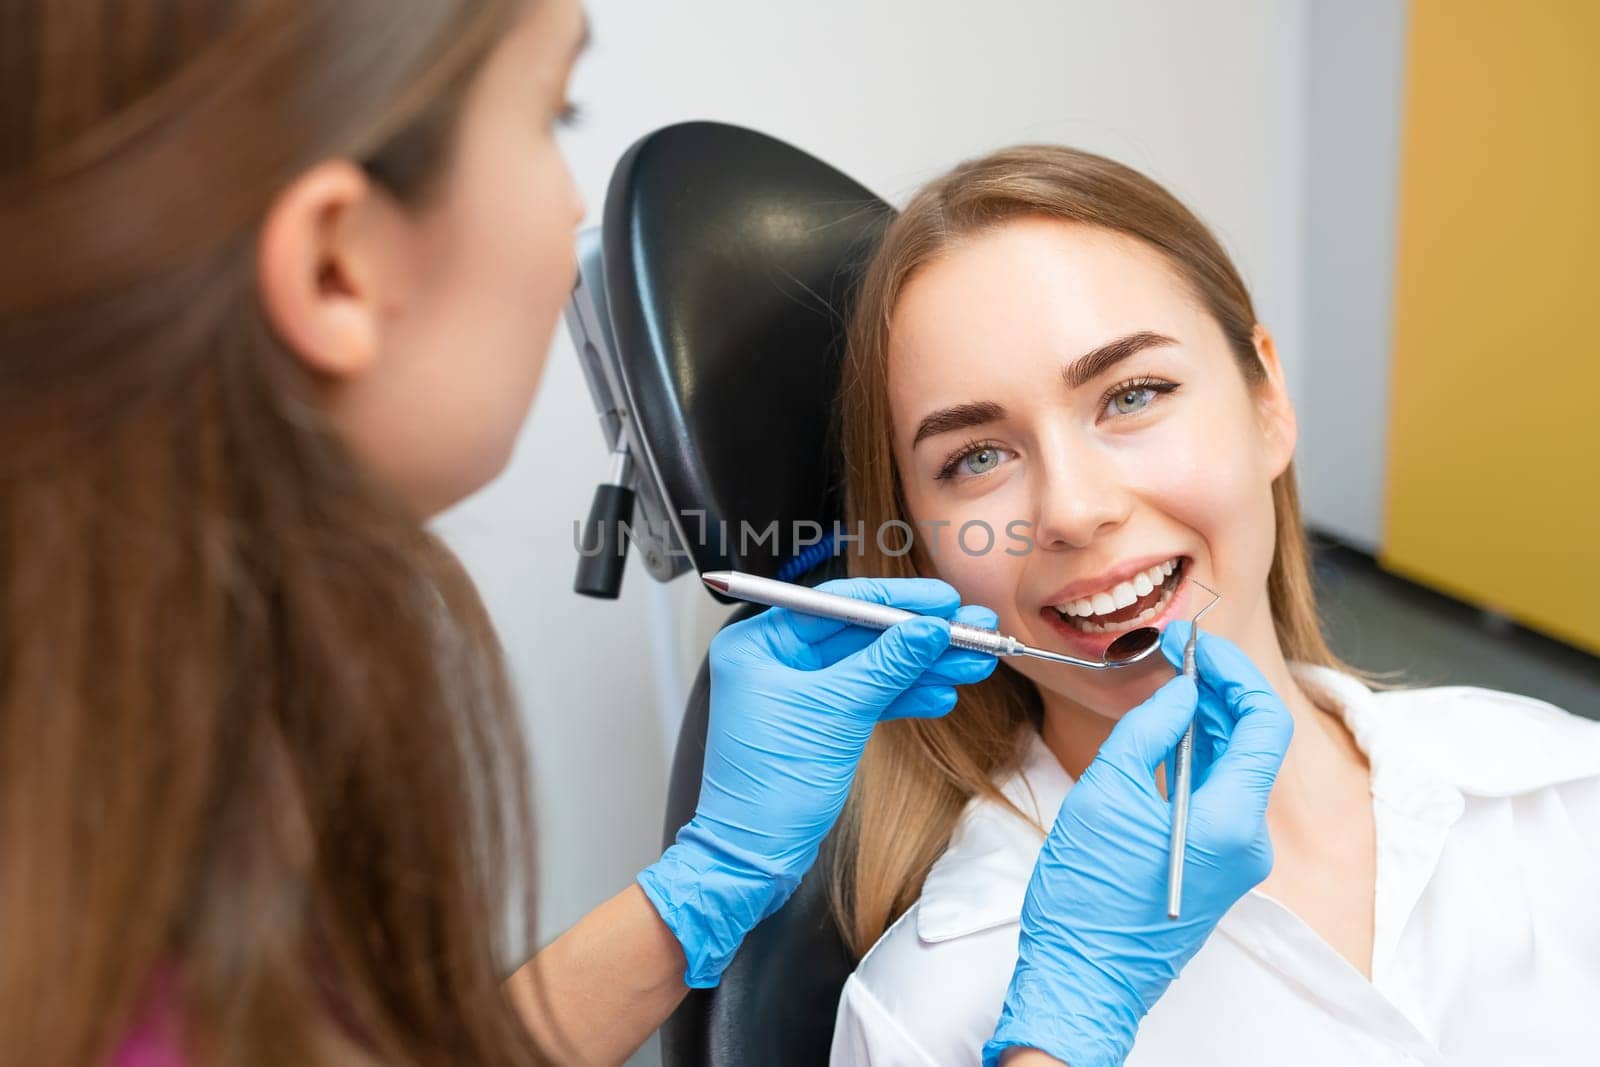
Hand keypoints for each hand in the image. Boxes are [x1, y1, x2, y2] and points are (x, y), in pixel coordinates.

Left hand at [639, 577, 998, 986]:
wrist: (756, 858)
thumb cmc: (770, 788)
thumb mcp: (837, 714)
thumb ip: (886, 665)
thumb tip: (929, 628)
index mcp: (758, 644)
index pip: (837, 604)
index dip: (897, 601)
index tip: (944, 600)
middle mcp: (774, 660)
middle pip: (860, 633)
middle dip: (920, 636)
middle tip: (973, 628)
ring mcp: (797, 691)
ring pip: (871, 666)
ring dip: (923, 666)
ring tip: (975, 662)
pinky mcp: (818, 721)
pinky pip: (867, 696)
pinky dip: (904, 696)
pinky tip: (943, 694)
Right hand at [983, 628, 1292, 1066]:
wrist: (1082, 976)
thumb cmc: (1086, 895)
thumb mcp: (1106, 793)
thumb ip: (1149, 730)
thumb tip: (1180, 690)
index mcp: (1230, 821)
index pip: (1263, 723)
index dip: (1234, 674)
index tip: (1196, 647)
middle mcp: (1249, 840)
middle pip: (1255, 742)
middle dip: (1220, 691)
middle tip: (1177, 656)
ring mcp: (1237, 857)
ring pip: (1238, 766)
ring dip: (1208, 720)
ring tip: (1168, 685)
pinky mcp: (1218, 865)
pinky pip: (1221, 794)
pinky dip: (1199, 756)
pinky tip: (1166, 734)